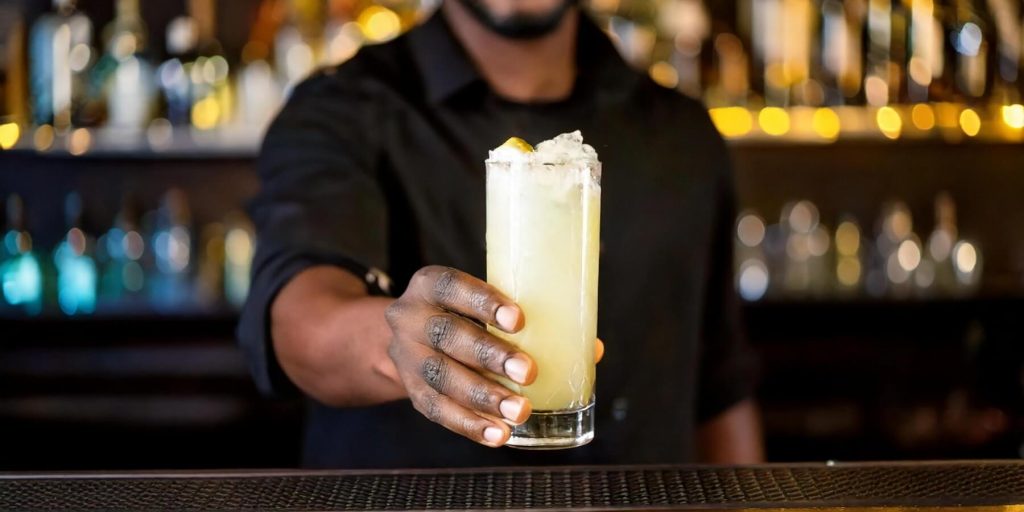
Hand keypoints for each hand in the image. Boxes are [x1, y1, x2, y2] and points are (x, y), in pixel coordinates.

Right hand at [384, 266, 534, 446]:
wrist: (413, 341)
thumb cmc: (464, 317)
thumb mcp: (481, 305)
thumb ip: (529, 320)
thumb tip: (590, 348)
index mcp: (430, 285)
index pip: (451, 286)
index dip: (483, 302)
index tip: (519, 321)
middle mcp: (411, 318)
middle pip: (448, 335)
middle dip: (489, 356)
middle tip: (528, 372)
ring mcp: (407, 357)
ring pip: (442, 378)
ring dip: (484, 397)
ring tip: (520, 411)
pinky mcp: (411, 391)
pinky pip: (437, 411)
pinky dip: (470, 424)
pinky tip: (499, 434)